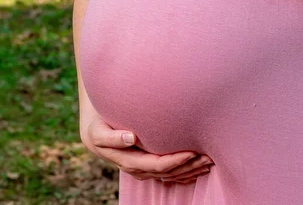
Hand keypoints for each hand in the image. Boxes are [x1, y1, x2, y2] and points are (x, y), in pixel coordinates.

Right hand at [81, 114, 213, 183]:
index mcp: (129, 161)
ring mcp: (144, 169)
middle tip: (208, 156)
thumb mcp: (99, 132)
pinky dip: (184, 173)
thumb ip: (113, 137)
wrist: (94, 135)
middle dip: (189, 166)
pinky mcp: (147, 165)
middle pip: (168, 172)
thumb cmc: (97, 128)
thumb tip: (131, 137)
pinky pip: (168, 174)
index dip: (175, 160)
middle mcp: (138, 169)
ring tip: (208, 161)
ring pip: (171, 175)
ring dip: (190, 170)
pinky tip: (197, 170)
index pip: (157, 165)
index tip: (192, 151)